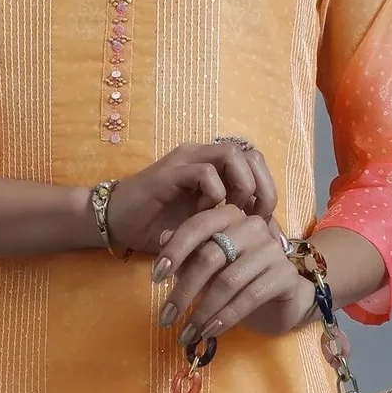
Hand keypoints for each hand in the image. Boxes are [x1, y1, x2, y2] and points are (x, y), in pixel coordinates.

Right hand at [107, 138, 276, 255]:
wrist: (117, 225)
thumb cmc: (161, 229)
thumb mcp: (207, 230)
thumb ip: (236, 227)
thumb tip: (274, 239)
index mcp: (213, 167)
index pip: (255, 162)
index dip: (266, 188)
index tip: (262, 219)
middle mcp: (202, 156)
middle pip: (250, 153)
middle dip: (261, 186)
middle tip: (254, 215)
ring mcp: (186, 161)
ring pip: (232, 154)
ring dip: (240, 185)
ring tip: (232, 212)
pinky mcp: (170, 173)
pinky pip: (204, 172)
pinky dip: (213, 193)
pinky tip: (205, 213)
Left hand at [152, 202, 317, 348]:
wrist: (281, 300)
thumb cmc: (238, 281)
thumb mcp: (208, 268)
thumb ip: (187, 254)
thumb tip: (161, 239)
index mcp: (231, 216)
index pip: (198, 226)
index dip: (174, 251)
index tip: (155, 278)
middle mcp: (253, 227)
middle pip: (210, 257)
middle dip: (184, 291)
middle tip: (166, 318)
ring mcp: (272, 249)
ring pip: (228, 281)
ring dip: (203, 311)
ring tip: (188, 333)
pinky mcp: (285, 275)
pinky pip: (250, 297)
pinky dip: (226, 317)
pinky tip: (210, 332)